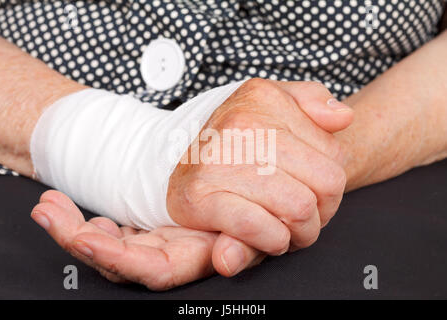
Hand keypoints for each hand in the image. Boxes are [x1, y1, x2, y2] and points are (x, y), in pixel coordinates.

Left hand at [30, 190, 264, 289]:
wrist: (251, 178)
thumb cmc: (253, 200)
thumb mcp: (256, 220)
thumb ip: (245, 242)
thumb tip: (228, 260)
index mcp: (196, 253)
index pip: (153, 270)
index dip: (117, 259)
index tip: (85, 237)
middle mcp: (172, 252)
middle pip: (118, 260)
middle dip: (77, 237)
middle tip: (48, 210)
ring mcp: (155, 240)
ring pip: (108, 246)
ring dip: (73, 226)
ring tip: (50, 204)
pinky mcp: (147, 228)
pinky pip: (111, 232)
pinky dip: (87, 222)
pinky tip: (69, 206)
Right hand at [167, 78, 353, 274]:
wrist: (173, 162)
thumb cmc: (234, 141)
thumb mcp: (272, 104)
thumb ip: (312, 101)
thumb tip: (343, 117)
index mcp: (263, 99)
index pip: (335, 156)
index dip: (331, 186)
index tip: (309, 192)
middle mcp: (240, 125)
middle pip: (326, 184)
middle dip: (321, 211)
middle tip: (300, 216)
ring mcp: (218, 161)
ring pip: (298, 208)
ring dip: (300, 231)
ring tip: (284, 227)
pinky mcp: (199, 197)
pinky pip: (258, 227)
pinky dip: (273, 241)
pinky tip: (268, 237)